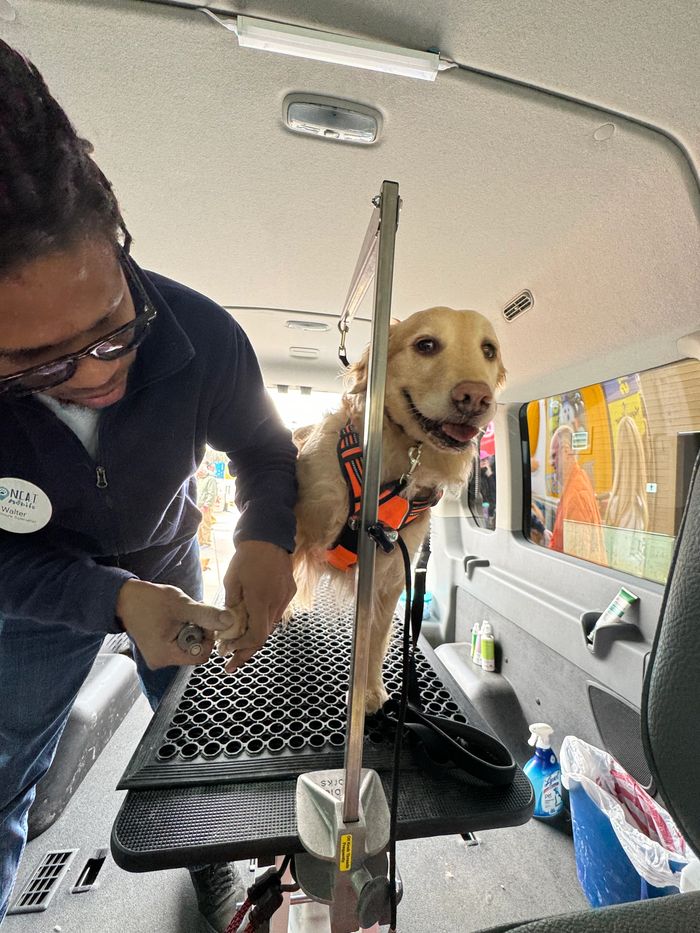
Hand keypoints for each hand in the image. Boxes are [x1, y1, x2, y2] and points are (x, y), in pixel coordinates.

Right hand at [115, 579, 244, 668]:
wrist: (124, 597)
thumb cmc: (149, 601)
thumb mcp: (182, 605)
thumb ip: (206, 615)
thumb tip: (229, 621)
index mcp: (166, 655)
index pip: (201, 655)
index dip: (208, 636)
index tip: (203, 619)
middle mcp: (161, 661)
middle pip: (195, 651)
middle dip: (199, 631)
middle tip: (193, 612)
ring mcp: (158, 657)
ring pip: (188, 646)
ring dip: (191, 629)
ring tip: (182, 613)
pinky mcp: (157, 650)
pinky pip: (178, 643)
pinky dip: (182, 630)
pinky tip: (176, 618)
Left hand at [219, 541, 295, 671]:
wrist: (268, 537)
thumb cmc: (247, 557)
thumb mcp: (231, 581)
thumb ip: (231, 606)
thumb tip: (226, 626)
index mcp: (260, 599)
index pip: (256, 636)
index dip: (242, 649)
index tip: (228, 654)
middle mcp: (276, 601)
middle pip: (264, 635)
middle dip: (247, 649)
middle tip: (232, 659)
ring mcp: (286, 598)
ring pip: (271, 626)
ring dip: (256, 636)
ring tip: (238, 643)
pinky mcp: (290, 593)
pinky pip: (276, 613)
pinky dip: (264, 622)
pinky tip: (252, 623)